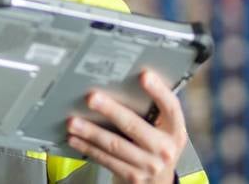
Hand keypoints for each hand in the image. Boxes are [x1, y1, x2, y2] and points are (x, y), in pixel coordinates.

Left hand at [66, 71, 186, 183]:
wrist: (157, 183)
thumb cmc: (156, 148)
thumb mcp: (163, 131)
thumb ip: (150, 111)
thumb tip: (120, 84)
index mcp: (175, 131)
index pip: (171, 108)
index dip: (159, 91)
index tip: (144, 75)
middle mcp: (165, 149)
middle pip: (134, 126)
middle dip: (111, 110)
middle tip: (92, 98)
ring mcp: (149, 165)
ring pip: (115, 145)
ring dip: (91, 132)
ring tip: (74, 121)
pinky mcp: (132, 177)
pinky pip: (106, 159)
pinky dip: (88, 148)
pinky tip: (75, 139)